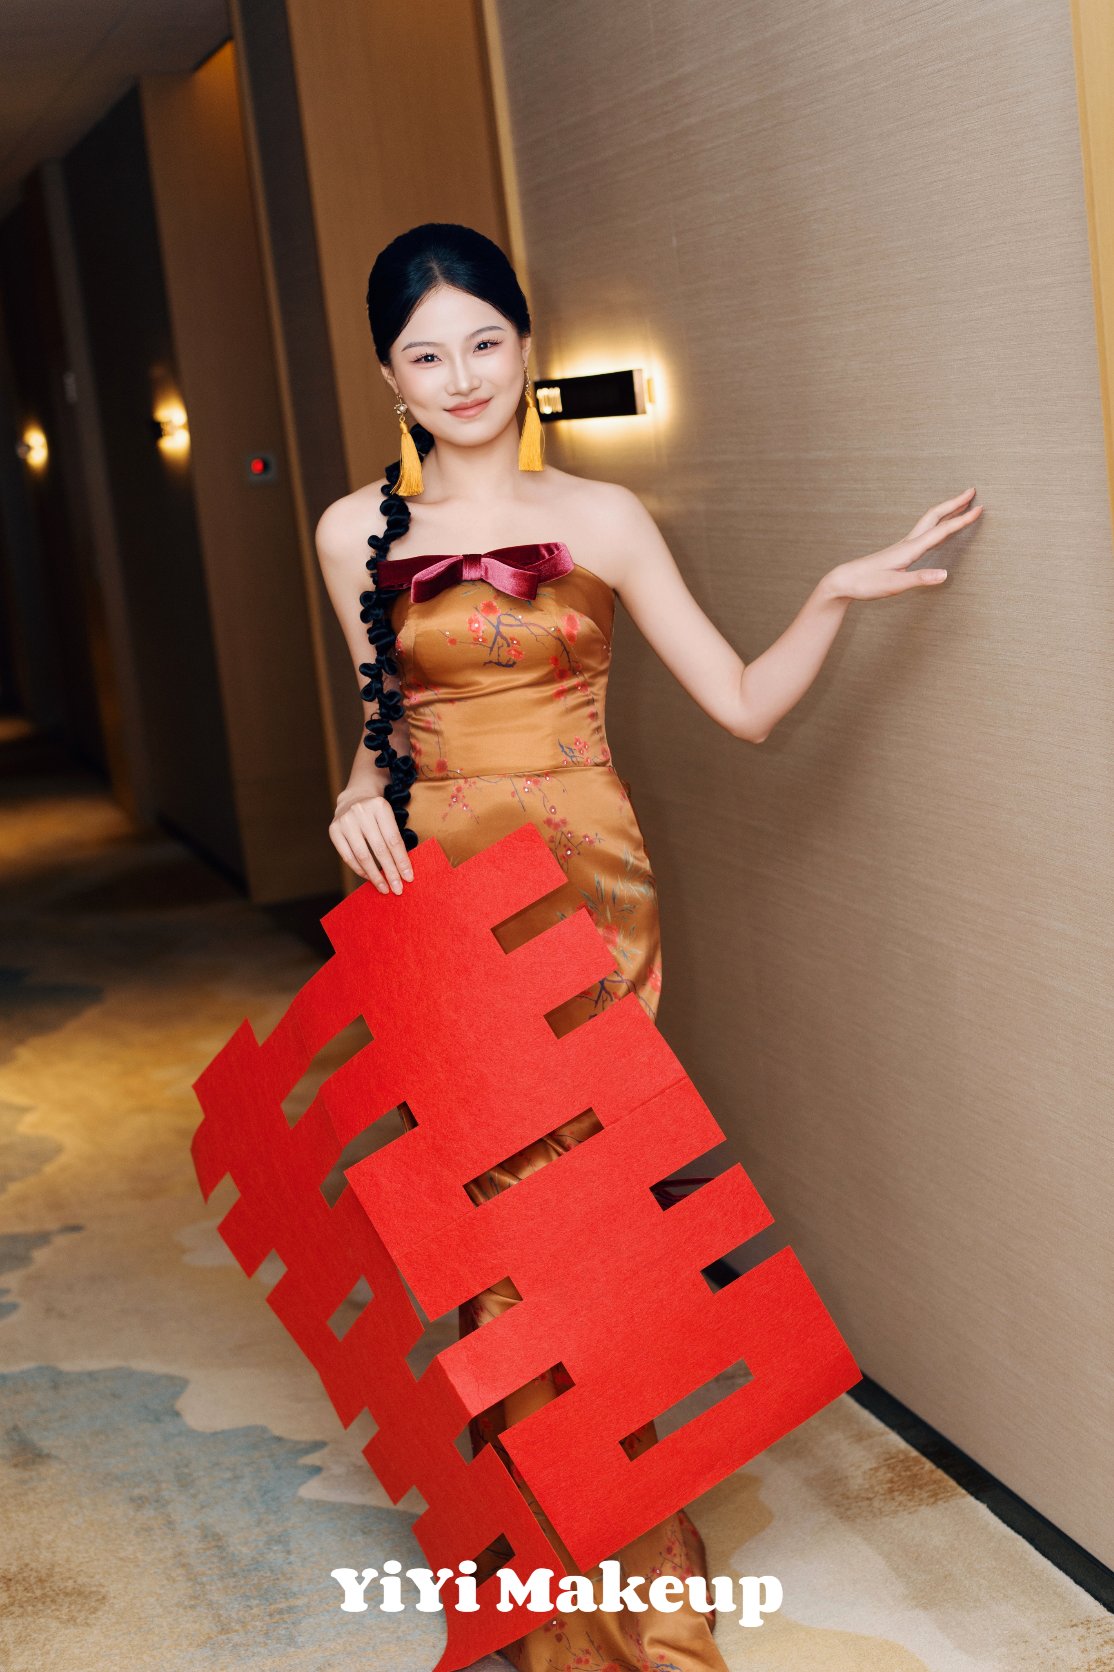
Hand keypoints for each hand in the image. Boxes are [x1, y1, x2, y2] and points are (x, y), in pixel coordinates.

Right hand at [329, 792, 413, 893]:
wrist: (354, 799)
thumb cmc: (377, 815)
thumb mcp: (389, 819)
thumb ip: (395, 841)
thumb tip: (403, 872)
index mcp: (380, 806)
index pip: (393, 839)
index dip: (401, 860)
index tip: (408, 878)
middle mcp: (361, 811)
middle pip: (379, 849)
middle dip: (390, 871)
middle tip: (397, 889)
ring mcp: (345, 820)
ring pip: (362, 855)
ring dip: (374, 875)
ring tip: (384, 888)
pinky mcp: (334, 830)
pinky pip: (348, 856)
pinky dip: (360, 870)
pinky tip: (369, 878)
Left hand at [824, 488, 983, 601]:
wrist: (844, 581)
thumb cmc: (866, 584)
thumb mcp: (894, 585)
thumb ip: (920, 579)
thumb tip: (945, 574)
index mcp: (910, 549)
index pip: (941, 531)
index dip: (962, 520)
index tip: (980, 508)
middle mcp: (908, 543)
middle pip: (935, 517)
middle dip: (954, 504)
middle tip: (972, 491)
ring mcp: (904, 546)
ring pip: (930, 522)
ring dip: (947, 512)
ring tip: (962, 504)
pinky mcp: (900, 552)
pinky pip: (925, 532)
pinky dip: (938, 525)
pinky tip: (941, 529)